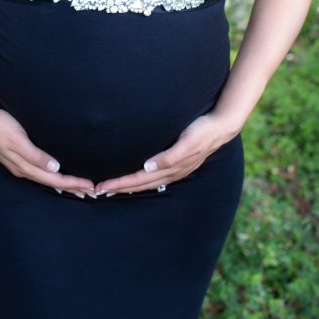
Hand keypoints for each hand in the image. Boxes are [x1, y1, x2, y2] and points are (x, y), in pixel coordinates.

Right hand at [0, 103, 96, 197]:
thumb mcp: (17, 139)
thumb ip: (34, 155)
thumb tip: (55, 168)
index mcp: (24, 166)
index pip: (55, 179)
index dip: (73, 184)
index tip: (91, 186)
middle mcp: (23, 169)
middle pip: (52, 182)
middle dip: (72, 187)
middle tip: (93, 192)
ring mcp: (19, 164)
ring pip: (46, 179)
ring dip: (63, 184)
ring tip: (79, 188)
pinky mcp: (17, 157)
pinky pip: (39, 172)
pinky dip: (52, 176)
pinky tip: (56, 174)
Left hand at [94, 114, 239, 196]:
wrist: (221, 126)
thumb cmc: (202, 130)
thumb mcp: (188, 141)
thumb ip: (170, 156)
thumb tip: (149, 167)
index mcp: (171, 168)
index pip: (139, 179)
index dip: (120, 184)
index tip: (102, 187)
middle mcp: (171, 172)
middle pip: (139, 184)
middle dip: (119, 188)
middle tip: (97, 191)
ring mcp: (174, 170)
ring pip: (146, 183)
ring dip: (128, 186)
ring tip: (111, 189)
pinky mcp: (177, 164)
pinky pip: (154, 177)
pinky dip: (141, 181)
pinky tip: (136, 180)